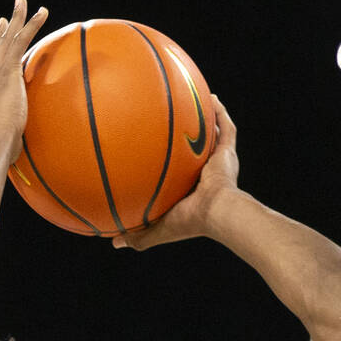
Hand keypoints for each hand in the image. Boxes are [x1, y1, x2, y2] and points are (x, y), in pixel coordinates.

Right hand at [0, 0, 47, 161]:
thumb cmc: (0, 152)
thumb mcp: (8, 146)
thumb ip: (14, 146)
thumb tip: (21, 162)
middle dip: (1, 33)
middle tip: (4, 18)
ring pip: (8, 38)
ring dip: (17, 18)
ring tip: (24, 1)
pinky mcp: (9, 69)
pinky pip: (23, 40)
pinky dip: (31, 24)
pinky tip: (42, 12)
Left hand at [113, 94, 239, 249]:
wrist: (217, 213)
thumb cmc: (189, 221)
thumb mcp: (158, 228)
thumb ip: (138, 235)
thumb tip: (113, 243)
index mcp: (194, 191)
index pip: (183, 176)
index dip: (175, 166)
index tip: (163, 156)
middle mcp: (208, 174)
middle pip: (199, 152)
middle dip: (192, 140)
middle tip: (179, 126)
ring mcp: (220, 162)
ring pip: (214, 137)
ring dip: (208, 122)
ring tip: (198, 103)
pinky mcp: (227, 152)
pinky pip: (226, 127)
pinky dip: (220, 113)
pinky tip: (212, 97)